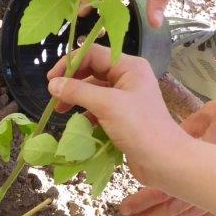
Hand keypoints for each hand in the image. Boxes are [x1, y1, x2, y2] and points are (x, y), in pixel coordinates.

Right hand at [47, 45, 190, 186]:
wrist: (163, 161)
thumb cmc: (140, 128)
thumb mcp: (106, 105)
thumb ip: (78, 91)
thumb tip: (53, 84)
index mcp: (129, 66)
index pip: (93, 54)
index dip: (70, 63)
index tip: (51, 80)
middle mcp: (128, 77)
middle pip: (92, 70)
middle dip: (72, 82)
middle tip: (54, 97)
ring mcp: (126, 97)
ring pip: (94, 90)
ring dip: (77, 98)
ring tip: (61, 111)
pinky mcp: (122, 116)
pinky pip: (98, 107)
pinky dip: (86, 113)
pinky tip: (78, 123)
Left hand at [120, 93, 215, 215]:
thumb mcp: (210, 115)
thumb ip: (185, 132)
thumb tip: (166, 144)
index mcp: (200, 159)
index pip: (165, 186)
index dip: (143, 200)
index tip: (125, 208)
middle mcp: (211, 180)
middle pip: (174, 206)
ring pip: (190, 213)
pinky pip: (214, 212)